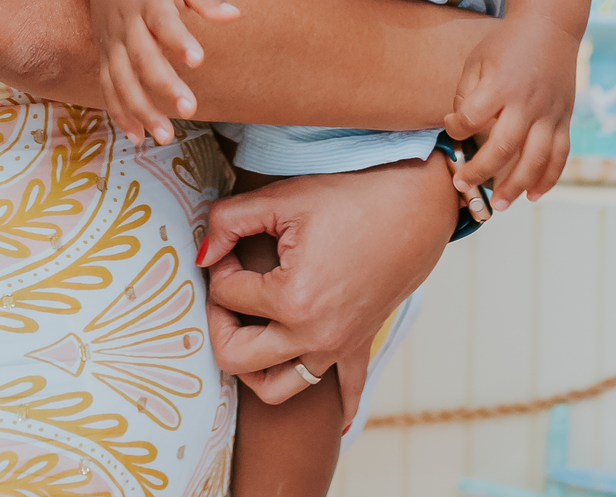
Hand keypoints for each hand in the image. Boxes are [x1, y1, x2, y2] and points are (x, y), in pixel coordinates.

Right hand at [89, 0, 237, 145]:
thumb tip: (235, 15)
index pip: (162, 20)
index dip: (178, 40)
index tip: (198, 59)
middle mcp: (126, 22)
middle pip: (141, 57)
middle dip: (163, 85)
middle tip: (190, 110)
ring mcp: (111, 40)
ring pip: (120, 79)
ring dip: (140, 110)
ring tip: (165, 136)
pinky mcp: (104, 54)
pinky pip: (107, 86)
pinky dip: (118, 112)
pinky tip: (137, 137)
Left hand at [199, 156, 458, 417]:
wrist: (414, 208)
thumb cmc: (349, 198)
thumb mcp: (282, 199)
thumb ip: (228, 221)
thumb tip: (201, 254)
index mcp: (291, 299)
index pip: (224, 294)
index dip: (218, 265)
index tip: (229, 245)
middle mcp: (313, 336)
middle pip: (236, 357)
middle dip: (219, 322)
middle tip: (226, 288)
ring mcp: (338, 348)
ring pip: (277, 389)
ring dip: (253, 366)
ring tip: (248, 328)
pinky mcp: (359, 346)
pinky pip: (344, 393)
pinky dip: (333, 404)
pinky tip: (326, 416)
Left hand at [445, 14, 578, 206]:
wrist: (550, 26)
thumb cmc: (506, 43)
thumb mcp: (478, 59)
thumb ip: (466, 93)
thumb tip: (458, 126)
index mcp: (500, 85)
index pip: (472, 118)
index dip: (456, 129)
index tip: (451, 130)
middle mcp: (527, 103)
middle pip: (503, 149)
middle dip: (480, 172)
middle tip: (463, 186)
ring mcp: (550, 113)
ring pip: (535, 160)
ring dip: (516, 186)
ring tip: (500, 205)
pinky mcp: (565, 119)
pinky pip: (560, 155)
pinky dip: (549, 178)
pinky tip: (534, 195)